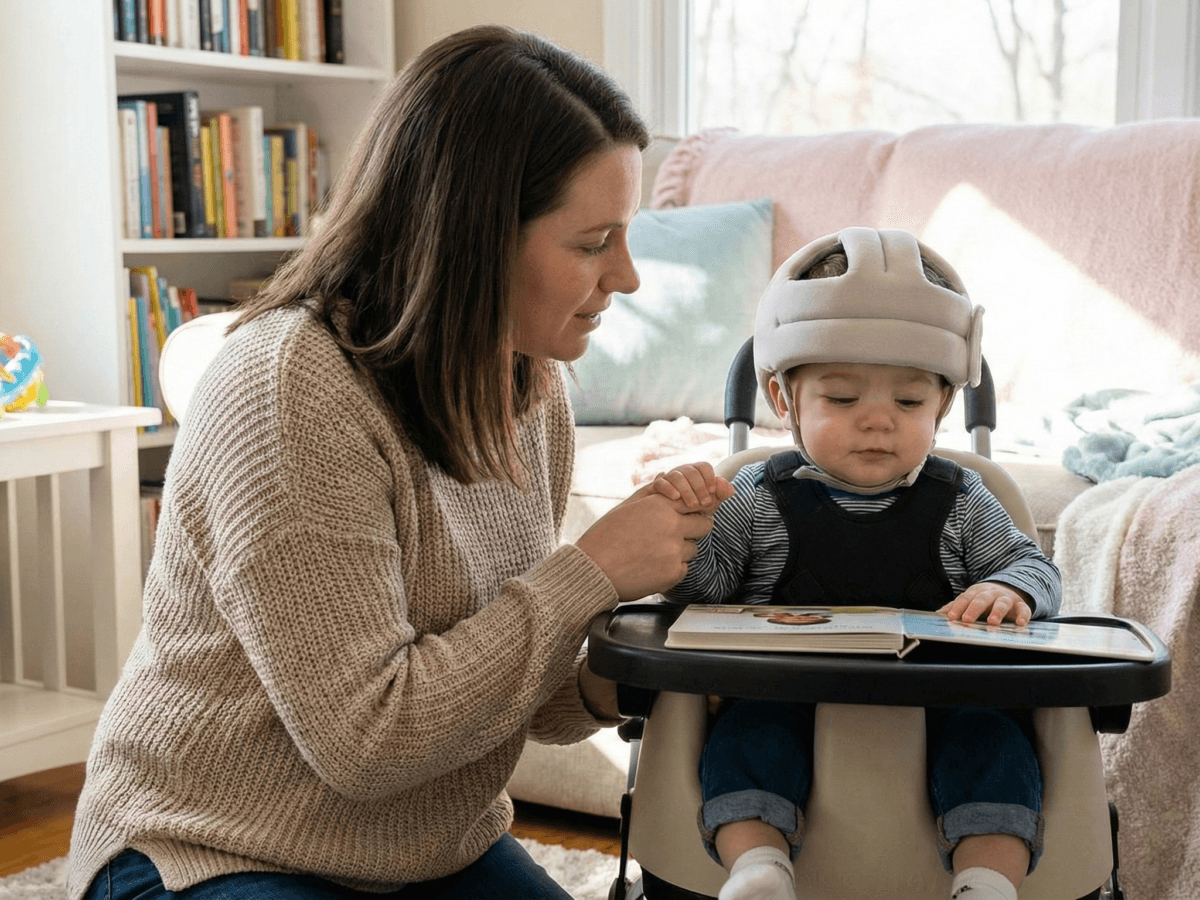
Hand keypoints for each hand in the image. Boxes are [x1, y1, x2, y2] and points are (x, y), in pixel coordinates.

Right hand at [575, 484, 728, 601]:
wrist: (593, 570)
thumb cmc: (605, 537)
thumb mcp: (627, 507)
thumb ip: (652, 493)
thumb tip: (665, 474)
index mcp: (660, 505)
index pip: (695, 501)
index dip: (693, 508)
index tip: (688, 514)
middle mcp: (672, 525)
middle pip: (704, 524)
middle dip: (694, 529)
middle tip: (674, 535)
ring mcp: (674, 550)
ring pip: (694, 548)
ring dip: (681, 550)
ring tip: (655, 552)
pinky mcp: (674, 573)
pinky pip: (684, 568)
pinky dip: (672, 568)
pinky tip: (652, 566)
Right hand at [649, 463, 734, 512]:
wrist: (662, 523)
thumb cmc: (689, 513)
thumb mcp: (707, 505)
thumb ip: (720, 494)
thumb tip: (729, 487)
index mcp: (695, 476)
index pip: (703, 466)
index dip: (710, 476)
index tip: (713, 491)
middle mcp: (681, 474)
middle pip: (691, 471)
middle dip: (700, 487)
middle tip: (705, 504)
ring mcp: (667, 480)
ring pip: (676, 476)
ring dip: (687, 489)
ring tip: (693, 505)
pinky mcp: (653, 489)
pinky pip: (660, 482)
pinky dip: (668, 488)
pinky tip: (676, 498)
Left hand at [939, 582, 1032, 626]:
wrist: (1010, 588)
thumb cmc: (985, 599)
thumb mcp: (970, 600)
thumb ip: (956, 606)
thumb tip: (938, 614)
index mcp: (976, 592)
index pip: (965, 598)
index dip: (958, 607)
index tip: (952, 617)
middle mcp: (991, 593)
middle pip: (981, 599)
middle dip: (974, 609)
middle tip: (967, 619)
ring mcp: (1006, 598)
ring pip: (1002, 603)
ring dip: (997, 612)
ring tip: (992, 622)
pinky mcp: (1020, 605)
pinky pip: (1023, 609)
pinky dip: (1023, 616)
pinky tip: (1020, 623)